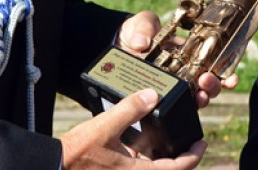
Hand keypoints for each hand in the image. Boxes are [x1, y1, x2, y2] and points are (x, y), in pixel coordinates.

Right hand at [60, 88, 206, 168]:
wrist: (55, 166)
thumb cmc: (78, 152)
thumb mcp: (105, 126)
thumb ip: (130, 109)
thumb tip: (152, 95)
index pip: (178, 169)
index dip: (194, 155)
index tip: (201, 142)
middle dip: (181, 158)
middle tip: (188, 141)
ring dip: (162, 158)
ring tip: (166, 137)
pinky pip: (138, 167)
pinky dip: (145, 158)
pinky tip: (138, 142)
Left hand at [115, 11, 239, 107]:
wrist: (115, 45)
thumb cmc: (134, 32)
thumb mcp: (141, 22)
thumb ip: (145, 26)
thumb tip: (142, 43)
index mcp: (186, 52)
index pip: (211, 62)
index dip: (224, 71)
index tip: (231, 77)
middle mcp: (183, 72)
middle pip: (206, 83)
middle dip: (213, 86)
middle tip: (207, 81)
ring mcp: (171, 87)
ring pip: (193, 98)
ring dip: (201, 98)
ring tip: (200, 96)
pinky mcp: (156, 98)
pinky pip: (171, 107)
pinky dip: (180, 109)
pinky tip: (183, 108)